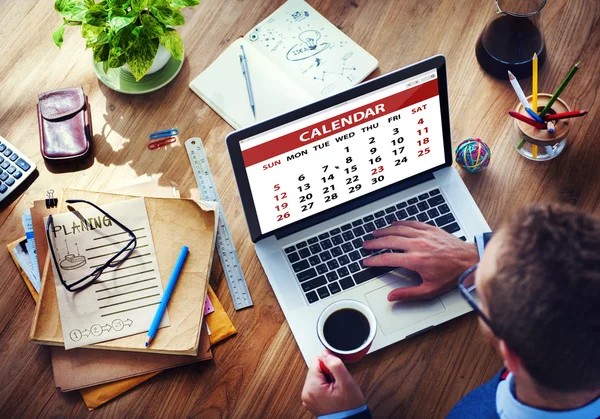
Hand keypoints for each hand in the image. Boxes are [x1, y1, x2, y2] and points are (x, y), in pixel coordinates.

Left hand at [301, 352, 365, 415]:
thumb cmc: (350, 407)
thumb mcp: (346, 382)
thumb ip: (335, 365)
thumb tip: (326, 354)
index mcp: (312, 387)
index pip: (316, 360)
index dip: (329, 365)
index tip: (336, 375)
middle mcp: (306, 393)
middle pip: (315, 368)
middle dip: (328, 372)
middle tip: (337, 384)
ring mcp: (308, 397)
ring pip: (317, 376)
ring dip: (327, 379)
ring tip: (335, 389)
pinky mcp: (311, 400)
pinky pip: (317, 384)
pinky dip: (325, 386)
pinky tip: (333, 393)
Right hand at [363, 220, 477, 300]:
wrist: (469, 261)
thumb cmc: (452, 275)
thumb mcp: (430, 290)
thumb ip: (408, 294)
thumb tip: (392, 297)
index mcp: (416, 260)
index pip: (387, 258)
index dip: (374, 260)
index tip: (367, 261)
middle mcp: (418, 245)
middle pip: (389, 241)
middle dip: (375, 243)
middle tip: (366, 245)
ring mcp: (424, 235)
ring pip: (398, 230)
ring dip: (384, 231)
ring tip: (375, 233)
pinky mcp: (430, 229)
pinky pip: (411, 223)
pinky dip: (400, 223)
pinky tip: (393, 224)